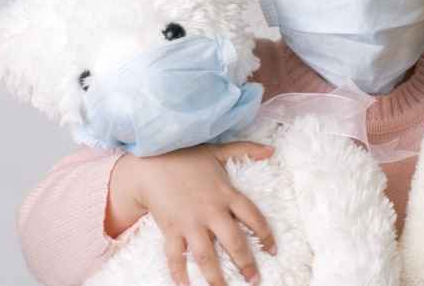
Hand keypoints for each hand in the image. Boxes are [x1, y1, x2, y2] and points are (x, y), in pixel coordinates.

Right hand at [109, 142, 275, 285]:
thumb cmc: (186, 156)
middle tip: (254, 280)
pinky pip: (175, 256)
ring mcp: (190, 222)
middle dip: (246, 263)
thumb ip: (246, 149)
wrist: (150, 161)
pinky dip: (179, 273)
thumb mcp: (218, 151)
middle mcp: (211, 211)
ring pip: (206, 255)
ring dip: (215, 276)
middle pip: (234, 242)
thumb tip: (271, 150)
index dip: (265, 235)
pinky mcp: (170, 229)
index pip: (253, 217)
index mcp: (226, 194)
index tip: (273, 250)